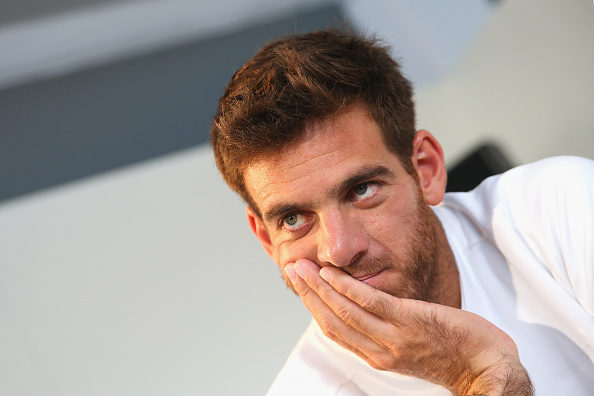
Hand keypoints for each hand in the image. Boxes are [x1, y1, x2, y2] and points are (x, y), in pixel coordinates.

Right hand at [284, 259, 533, 395]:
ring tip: (303, 267)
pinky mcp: (410, 320)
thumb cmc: (449, 354)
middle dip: (308, 294)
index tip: (299, 286)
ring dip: (319, 287)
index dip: (312, 307)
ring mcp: (393, 336)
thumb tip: (364, 310)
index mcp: (377, 355)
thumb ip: (383, 331)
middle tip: (291, 270)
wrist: (484, 365)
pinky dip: (347, 287)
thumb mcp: (407, 347)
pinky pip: (371, 302)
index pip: (333, 330)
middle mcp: (379, 350)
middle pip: (331, 320)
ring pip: (345, 310)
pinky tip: (333, 273)